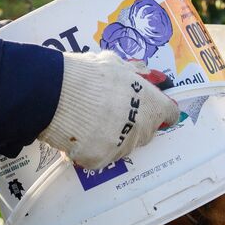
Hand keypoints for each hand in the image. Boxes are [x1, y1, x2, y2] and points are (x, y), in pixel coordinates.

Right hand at [38, 51, 179, 170]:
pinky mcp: (101, 160)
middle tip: (110, 113)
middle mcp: (141, 128)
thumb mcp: (114, 64)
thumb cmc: (86, 74)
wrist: (55, 93)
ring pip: (122, 146)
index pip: (169, 114)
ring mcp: (121, 146)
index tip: (154, 112)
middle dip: (133, 125)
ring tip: (89, 123)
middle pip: (145, 132)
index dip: (161, 112)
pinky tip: (78, 135)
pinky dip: (91, 149)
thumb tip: (146, 74)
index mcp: (150, 103)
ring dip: (112, 139)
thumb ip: (134, 73)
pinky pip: (100, 157)